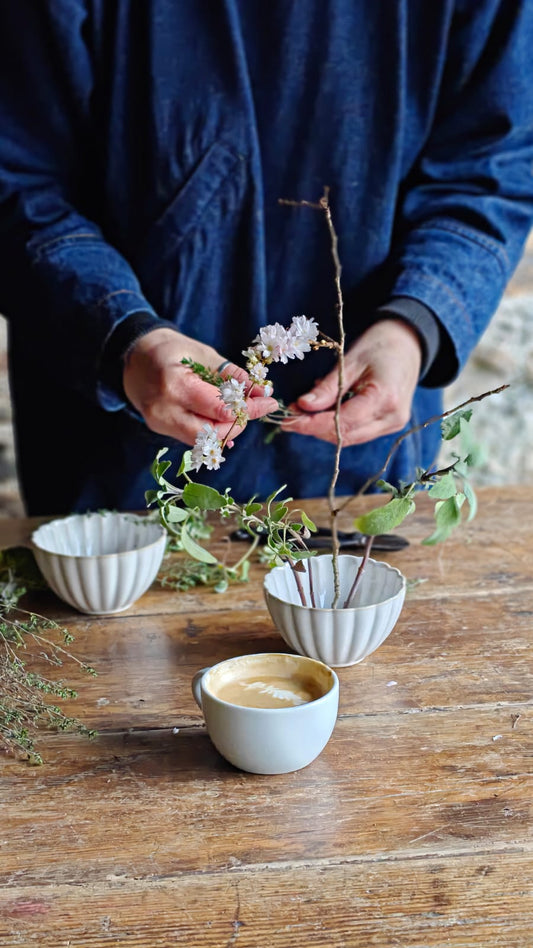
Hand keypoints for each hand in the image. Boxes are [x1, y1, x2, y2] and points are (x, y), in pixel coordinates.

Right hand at [123, 328, 277, 443]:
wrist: (134, 356)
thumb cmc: (171, 350)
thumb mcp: (204, 354)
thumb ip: (233, 376)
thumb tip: (263, 392)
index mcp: (175, 385)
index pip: (220, 409)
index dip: (249, 409)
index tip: (269, 402)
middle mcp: (165, 410)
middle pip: (213, 433)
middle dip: (239, 424)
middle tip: (255, 408)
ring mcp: (160, 423)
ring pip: (204, 441)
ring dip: (227, 430)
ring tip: (239, 411)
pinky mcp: (160, 429)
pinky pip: (193, 438)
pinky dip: (213, 432)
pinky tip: (224, 420)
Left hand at [282, 319, 421, 444]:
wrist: (408, 345)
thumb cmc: (380, 346)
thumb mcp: (350, 361)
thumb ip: (328, 387)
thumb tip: (303, 406)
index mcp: (385, 397)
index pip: (343, 421)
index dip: (313, 424)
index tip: (288, 420)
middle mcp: (392, 417)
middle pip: (346, 435)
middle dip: (314, 429)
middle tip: (289, 417)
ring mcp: (393, 424)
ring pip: (350, 438)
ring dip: (323, 429)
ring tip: (302, 413)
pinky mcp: (389, 426)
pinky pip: (358, 432)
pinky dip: (337, 425)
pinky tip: (324, 411)